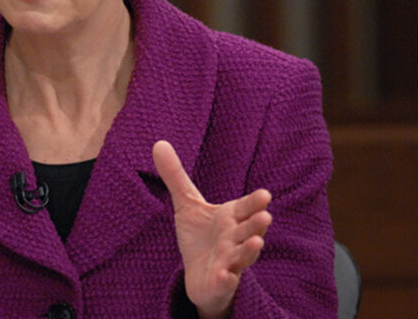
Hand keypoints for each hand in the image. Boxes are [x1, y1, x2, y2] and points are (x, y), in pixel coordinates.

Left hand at [152, 140, 271, 318]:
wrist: (200, 274)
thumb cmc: (200, 235)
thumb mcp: (187, 204)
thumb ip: (176, 176)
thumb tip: (158, 142)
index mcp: (231, 217)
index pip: (245, 208)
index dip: (255, 202)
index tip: (265, 195)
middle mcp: (235, 238)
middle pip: (249, 230)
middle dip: (257, 224)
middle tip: (265, 216)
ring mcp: (230, 261)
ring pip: (243, 255)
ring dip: (250, 250)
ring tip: (257, 243)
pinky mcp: (221, 282)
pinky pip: (225, 281)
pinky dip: (226, 279)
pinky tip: (224, 275)